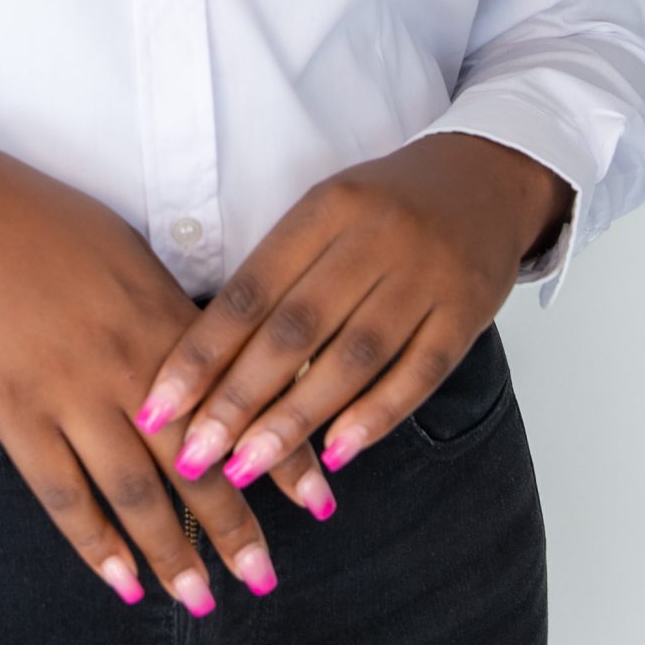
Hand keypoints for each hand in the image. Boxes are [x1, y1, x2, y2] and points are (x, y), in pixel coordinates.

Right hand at [0, 144, 336, 608]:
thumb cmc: (44, 220)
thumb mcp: (128, 253)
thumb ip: (168, 315)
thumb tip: (207, 364)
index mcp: (162, 320)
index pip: (239, 403)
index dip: (280, 456)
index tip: (319, 502)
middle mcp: (126, 368)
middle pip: (193, 464)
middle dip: (234, 527)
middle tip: (265, 577)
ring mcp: (68, 396)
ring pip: (132, 492)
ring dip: (170, 553)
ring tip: (201, 599)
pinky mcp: (15, 414)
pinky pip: (61, 493)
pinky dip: (93, 544)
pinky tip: (120, 582)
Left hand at [130, 133, 571, 483]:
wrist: (486, 178)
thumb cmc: (383, 207)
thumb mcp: (324, 215)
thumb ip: (276, 277)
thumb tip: (206, 365)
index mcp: (325, 209)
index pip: (250, 290)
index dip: (201, 352)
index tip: (158, 407)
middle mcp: (373, 238)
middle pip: (295, 329)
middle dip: (238, 399)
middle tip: (194, 454)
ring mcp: (425, 275)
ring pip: (352, 357)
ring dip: (296, 419)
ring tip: (248, 467)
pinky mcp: (468, 311)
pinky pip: (419, 372)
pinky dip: (376, 415)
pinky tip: (336, 453)